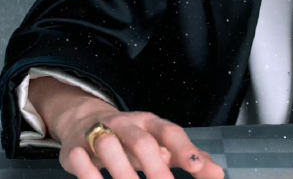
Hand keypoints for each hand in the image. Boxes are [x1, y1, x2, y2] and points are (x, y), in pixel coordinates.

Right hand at [59, 108, 223, 178]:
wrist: (86, 120)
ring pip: (110, 146)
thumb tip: (216, 172)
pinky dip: (87, 170)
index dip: (183, 149)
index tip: (197, 168)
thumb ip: (185, 156)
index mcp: (150, 123)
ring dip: (122, 170)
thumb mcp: (159, 143)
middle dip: (155, 168)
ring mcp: (100, 132)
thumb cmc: (133, 138)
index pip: (170, 132)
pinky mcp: (76, 147)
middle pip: (142, 142)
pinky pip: (80, 157)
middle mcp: (126, 124)